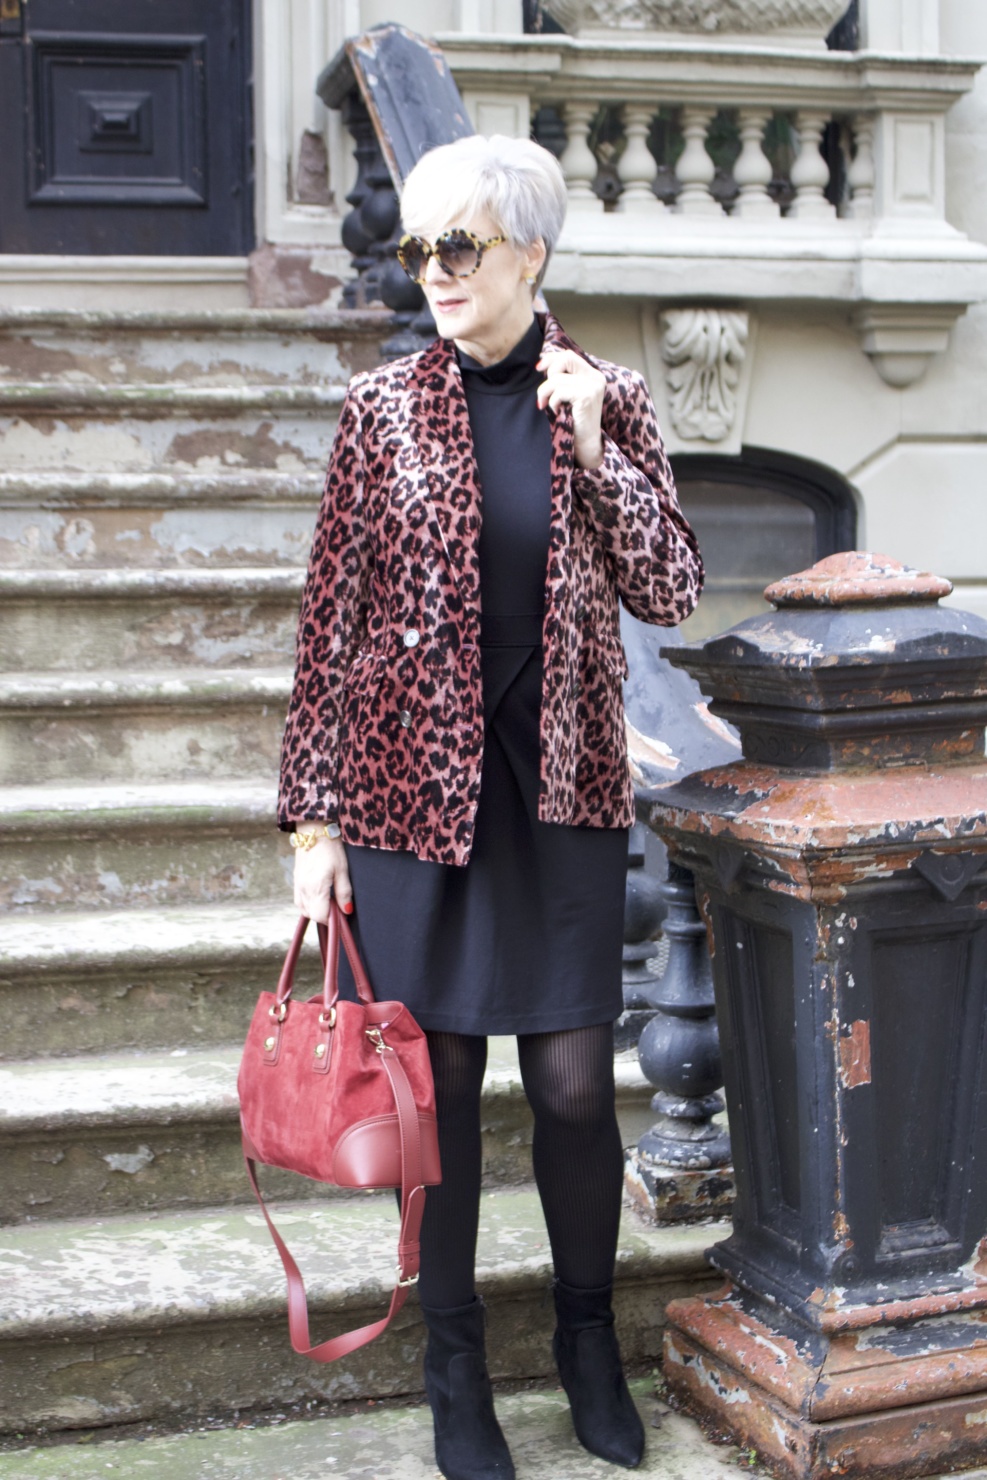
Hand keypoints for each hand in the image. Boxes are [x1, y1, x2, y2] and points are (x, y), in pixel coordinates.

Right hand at [292, 831, 352, 923]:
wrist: (314, 831)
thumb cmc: (330, 849)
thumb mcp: (342, 870)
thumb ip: (344, 892)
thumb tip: (346, 910)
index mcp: (315, 887)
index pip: (320, 915)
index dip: (332, 920)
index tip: (341, 914)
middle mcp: (303, 889)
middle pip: (311, 914)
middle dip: (325, 915)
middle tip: (337, 906)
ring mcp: (297, 885)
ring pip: (304, 909)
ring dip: (316, 910)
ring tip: (328, 901)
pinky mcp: (295, 880)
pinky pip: (299, 901)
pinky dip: (308, 904)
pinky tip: (318, 897)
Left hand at [536, 349, 605, 469]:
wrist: (585, 443)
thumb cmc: (573, 420)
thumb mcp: (567, 394)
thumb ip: (562, 378)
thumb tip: (542, 364)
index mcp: (592, 375)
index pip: (569, 355)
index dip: (551, 359)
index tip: (539, 369)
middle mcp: (596, 378)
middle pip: (566, 359)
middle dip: (550, 373)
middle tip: (545, 392)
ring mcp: (593, 386)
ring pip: (557, 379)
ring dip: (546, 393)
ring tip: (548, 407)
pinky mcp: (587, 396)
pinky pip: (559, 391)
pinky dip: (552, 402)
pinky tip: (557, 412)